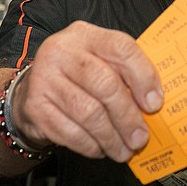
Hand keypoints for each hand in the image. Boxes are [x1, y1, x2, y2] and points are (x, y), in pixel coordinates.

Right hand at [11, 20, 163, 161]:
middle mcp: (62, 51)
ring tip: (124, 150)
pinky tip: (101, 149)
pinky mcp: (35, 106)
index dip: (143, 76)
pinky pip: (70, 132)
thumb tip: (153, 105)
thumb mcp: (99, 62)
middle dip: (128, 117)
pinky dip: (90, 145)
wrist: (32, 89)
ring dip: (111, 137)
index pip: (121, 48)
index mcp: (86, 35)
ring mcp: (45, 77)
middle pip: (105, 84)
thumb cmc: (77, 76)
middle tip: (141, 138)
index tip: (154, 104)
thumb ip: (124, 74)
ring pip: (88, 112)